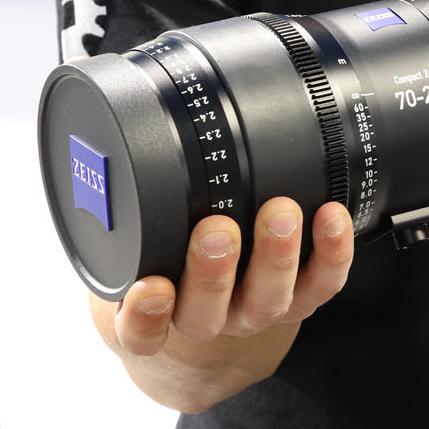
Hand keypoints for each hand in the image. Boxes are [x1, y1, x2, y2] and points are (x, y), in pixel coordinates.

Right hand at [112, 197, 354, 355]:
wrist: (204, 304)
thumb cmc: (160, 251)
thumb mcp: (125, 230)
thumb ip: (114, 186)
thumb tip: (97, 97)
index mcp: (150, 312)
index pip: (138, 331)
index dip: (144, 317)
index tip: (149, 286)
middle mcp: (200, 317)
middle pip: (206, 313)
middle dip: (213, 271)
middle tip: (217, 230)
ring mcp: (250, 311)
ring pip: (266, 303)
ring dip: (276, 258)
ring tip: (281, 214)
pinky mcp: (297, 299)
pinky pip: (319, 287)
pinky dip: (331, 255)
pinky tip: (331, 217)